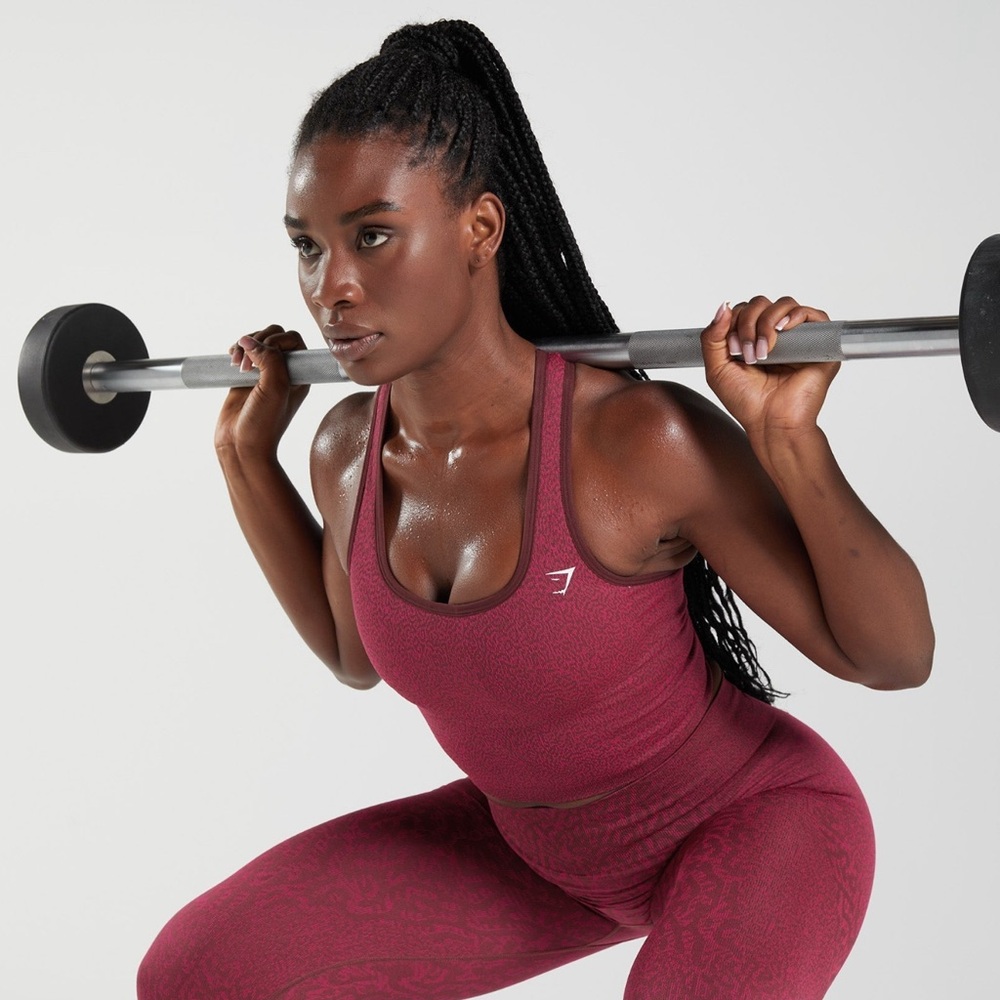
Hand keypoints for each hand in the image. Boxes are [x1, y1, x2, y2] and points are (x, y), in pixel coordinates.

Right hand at [215, 325, 309, 459]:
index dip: (277, 339)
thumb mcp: (275, 389)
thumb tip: (249, 340)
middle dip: (258, 341)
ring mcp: (263, 373)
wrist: (242, 446)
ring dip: (245, 345)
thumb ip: (270, 359)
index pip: (293, 339)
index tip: (265, 355)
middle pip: (274, 335)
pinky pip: (243, 351)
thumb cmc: (264, 424)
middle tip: (247, 365)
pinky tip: (231, 360)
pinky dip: (236, 349)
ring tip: (237, 365)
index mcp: (299, 374)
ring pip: (257, 341)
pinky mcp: (245, 377)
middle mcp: (283, 372)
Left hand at [700, 296, 839, 439]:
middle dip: (748, 324)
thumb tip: (722, 306)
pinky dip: (796, 315)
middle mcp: (775, 335)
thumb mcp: (717, 368)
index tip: (732, 350)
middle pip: (761, 303)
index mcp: (751, 338)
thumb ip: (711, 337)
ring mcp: (797, 338)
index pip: (742, 310)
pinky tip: (783, 330)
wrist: (771, 422)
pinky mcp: (818, 344)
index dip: (734, 322)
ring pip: (783, 304)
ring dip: (766, 323)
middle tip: (747, 354)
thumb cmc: (747, 402)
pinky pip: (813, 314)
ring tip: (763, 352)